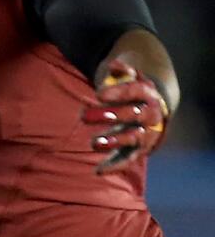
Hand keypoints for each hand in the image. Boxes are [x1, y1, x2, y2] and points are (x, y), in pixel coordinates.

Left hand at [84, 59, 169, 173]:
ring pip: (133, 139)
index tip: (98, 93)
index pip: (136, 92)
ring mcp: (146, 134)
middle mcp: (150, 116)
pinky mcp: (138, 150)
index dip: (118, 93)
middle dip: (110, 116)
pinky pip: (128, 159)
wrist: (152, 109)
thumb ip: (121, 70)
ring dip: (114, 141)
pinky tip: (98, 170)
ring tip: (93, 143)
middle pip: (133, 115)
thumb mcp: (129, 77)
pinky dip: (115, 165)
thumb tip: (114, 66)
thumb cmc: (133, 91)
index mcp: (148, 95)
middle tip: (84, 116)